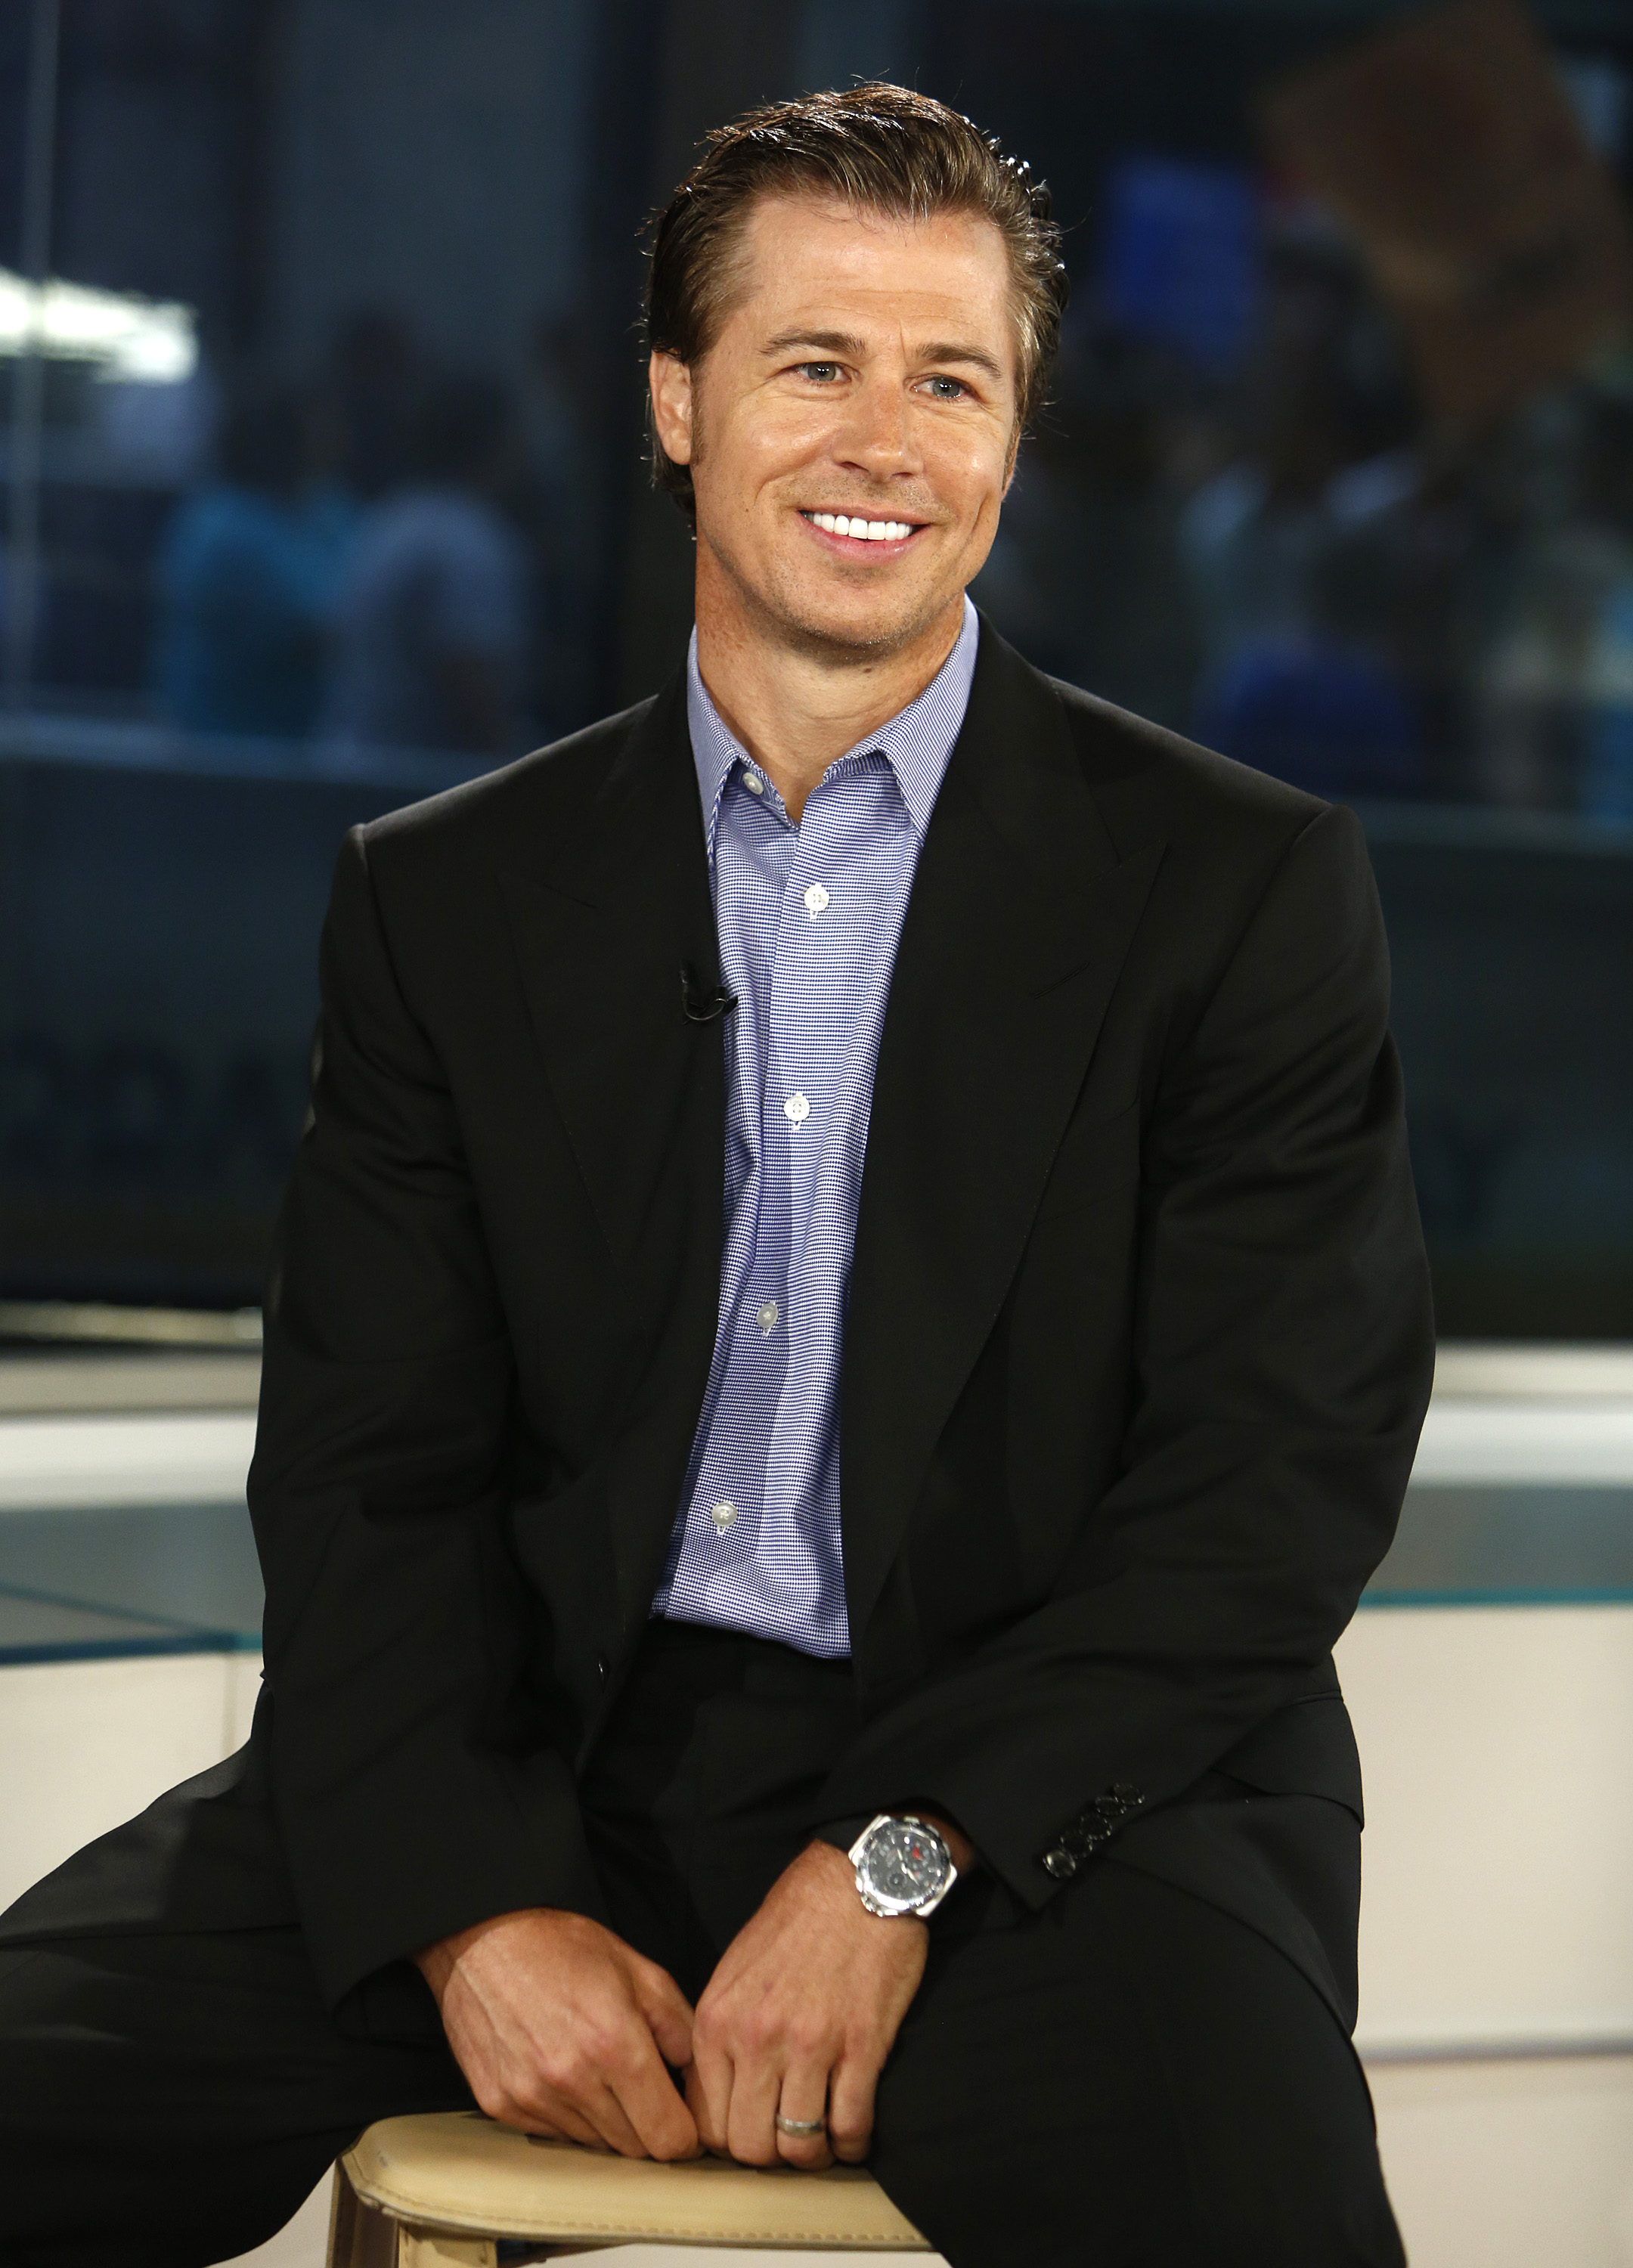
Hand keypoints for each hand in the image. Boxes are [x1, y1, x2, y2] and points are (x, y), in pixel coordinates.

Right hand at [414, 1908, 699, 2159]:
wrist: (482, 1938)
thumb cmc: (563, 1947)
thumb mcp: (638, 1969)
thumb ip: (679, 2026)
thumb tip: (694, 2076)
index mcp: (616, 2045)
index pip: (667, 2137)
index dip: (685, 2135)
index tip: (685, 2122)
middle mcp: (573, 2081)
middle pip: (633, 2149)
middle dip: (648, 2127)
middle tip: (644, 2091)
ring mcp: (533, 2098)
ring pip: (594, 2145)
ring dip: (607, 2122)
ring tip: (599, 2073)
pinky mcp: (501, 2107)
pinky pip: (554, 2135)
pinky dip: (569, 2116)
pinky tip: (564, 2074)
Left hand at [687, 1840, 928, 2170]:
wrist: (858, 1880)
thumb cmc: (798, 1920)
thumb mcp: (735, 1968)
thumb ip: (722, 2030)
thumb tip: (718, 2092)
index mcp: (716, 2018)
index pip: (705, 2121)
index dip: (729, 2138)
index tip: (750, 2132)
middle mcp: (755, 2037)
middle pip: (749, 2146)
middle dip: (769, 2153)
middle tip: (786, 2139)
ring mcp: (809, 2044)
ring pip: (798, 2146)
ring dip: (813, 2153)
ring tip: (822, 2138)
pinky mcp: (861, 2046)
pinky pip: (850, 2126)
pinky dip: (853, 2142)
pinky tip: (853, 2131)